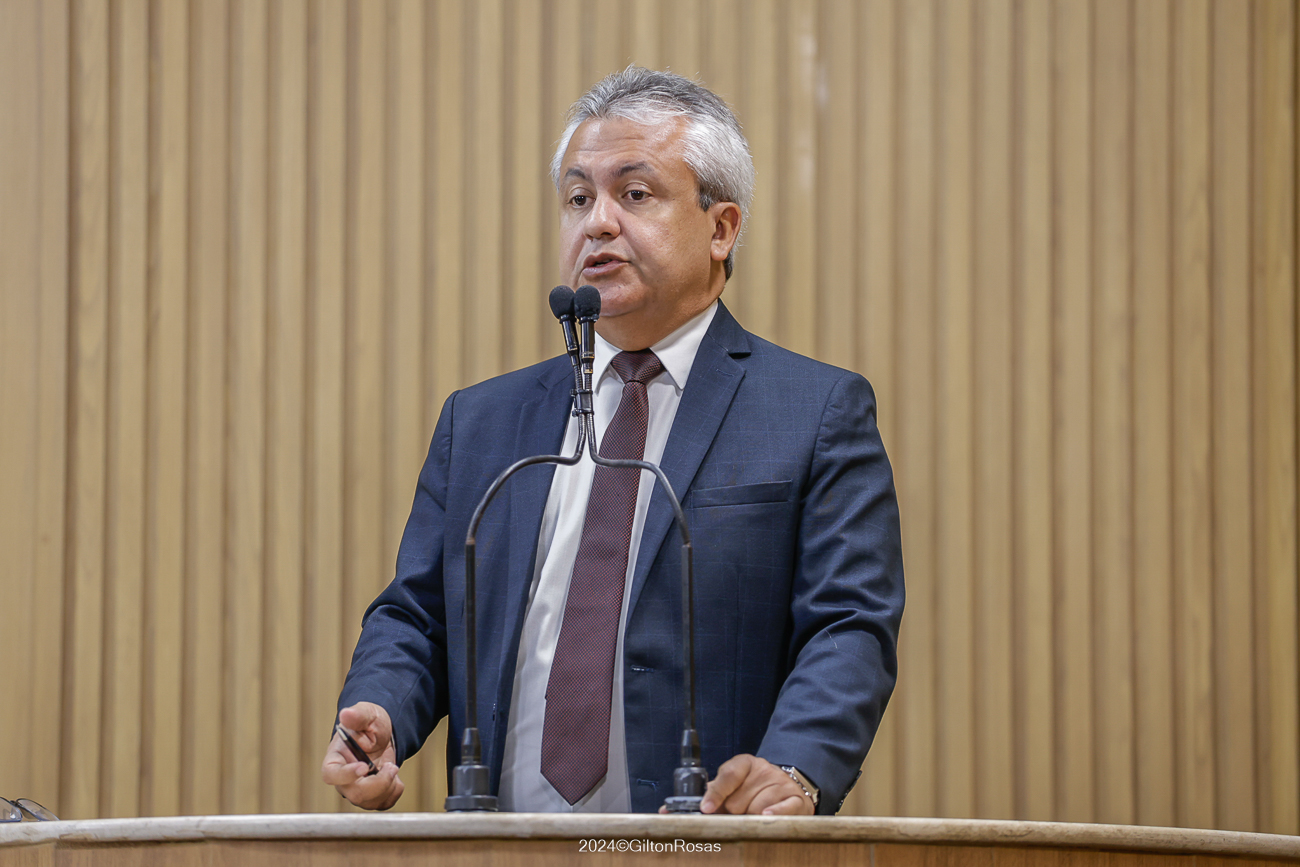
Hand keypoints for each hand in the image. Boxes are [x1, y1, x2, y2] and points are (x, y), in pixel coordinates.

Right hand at [321, 702, 404, 809]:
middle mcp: (343, 778)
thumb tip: (346, 714)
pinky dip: (394, 792)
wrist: (383, 732)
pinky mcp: (371, 795)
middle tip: (392, 766)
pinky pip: (382, 804)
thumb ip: (358, 715)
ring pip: (369, 802)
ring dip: (388, 787)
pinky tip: (394, 776)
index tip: (364, 766)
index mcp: (335, 758)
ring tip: (392, 767)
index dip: (346, 775)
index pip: (331, 774)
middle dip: (378, 783)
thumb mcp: (367, 714)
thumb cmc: (370, 722)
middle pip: (354, 794)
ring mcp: (356, 789)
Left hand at [700, 754, 814, 814]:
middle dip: (734, 813)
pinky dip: (773, 814)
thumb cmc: (754, 789)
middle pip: (738, 800)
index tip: (707, 808)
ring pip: (756, 809)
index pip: (729, 775)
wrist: (787, 786)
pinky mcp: (796, 798)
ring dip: (751, 819)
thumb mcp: (734, 785)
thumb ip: (715, 793)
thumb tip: (690, 807)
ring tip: (753, 816)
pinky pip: (783, 809)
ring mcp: (781, 783)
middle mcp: (764, 769)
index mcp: (745, 763)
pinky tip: (765, 816)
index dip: (716, 793)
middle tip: (738, 813)